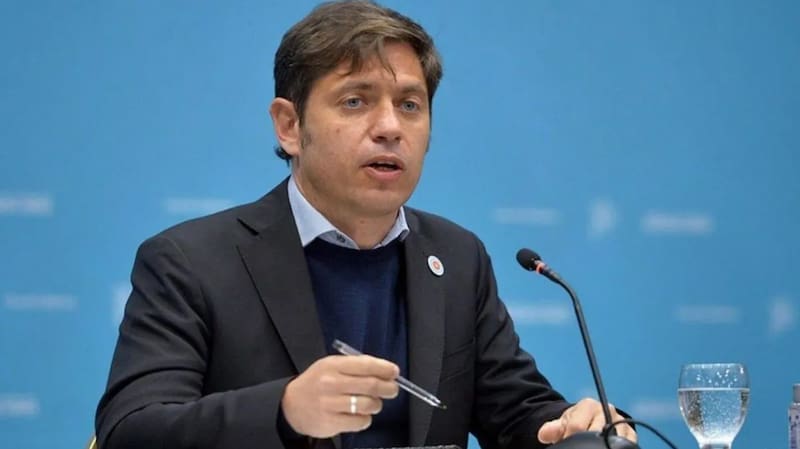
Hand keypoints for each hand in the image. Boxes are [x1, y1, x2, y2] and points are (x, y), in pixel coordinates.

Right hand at [281, 354, 399, 437]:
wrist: (291, 405)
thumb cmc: (317, 383)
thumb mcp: (331, 366)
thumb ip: (355, 366)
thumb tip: (385, 370)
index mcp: (333, 365)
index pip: (365, 365)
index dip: (384, 369)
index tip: (394, 372)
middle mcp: (331, 383)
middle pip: (370, 385)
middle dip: (388, 388)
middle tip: (392, 389)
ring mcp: (330, 404)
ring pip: (368, 405)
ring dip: (376, 404)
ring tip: (373, 403)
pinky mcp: (331, 423)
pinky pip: (360, 422)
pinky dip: (365, 419)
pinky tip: (359, 415)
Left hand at [538, 398, 636, 443]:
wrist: (591, 421)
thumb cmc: (576, 422)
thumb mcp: (562, 423)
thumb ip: (552, 428)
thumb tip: (543, 434)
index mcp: (589, 405)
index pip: (577, 426)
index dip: (568, 438)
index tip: (563, 442)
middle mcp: (608, 411)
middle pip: (595, 433)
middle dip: (584, 443)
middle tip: (576, 446)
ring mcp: (621, 422)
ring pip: (613, 440)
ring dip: (602, 445)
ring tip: (591, 447)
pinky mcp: (631, 434)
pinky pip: (628, 444)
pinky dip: (614, 447)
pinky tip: (604, 448)